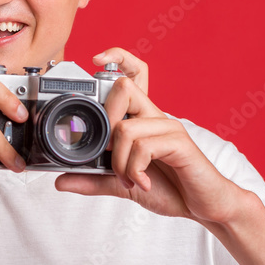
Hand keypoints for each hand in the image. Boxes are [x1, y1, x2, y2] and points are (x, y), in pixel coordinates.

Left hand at [56, 48, 242, 226]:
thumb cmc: (169, 188)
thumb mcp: (122, 184)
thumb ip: (93, 180)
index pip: (132, 74)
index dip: (117, 58)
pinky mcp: (180, 143)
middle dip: (105, 120)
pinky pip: (144, 146)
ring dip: (118, 163)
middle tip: (108, 154)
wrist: (203, 206)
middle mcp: (155, 116)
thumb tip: (61, 181)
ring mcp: (169, 127)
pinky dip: (135, 170)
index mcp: (142, 119)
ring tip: (129, 180)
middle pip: (123, 88)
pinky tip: (142, 183)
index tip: (95, 58)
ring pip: (125, 128)